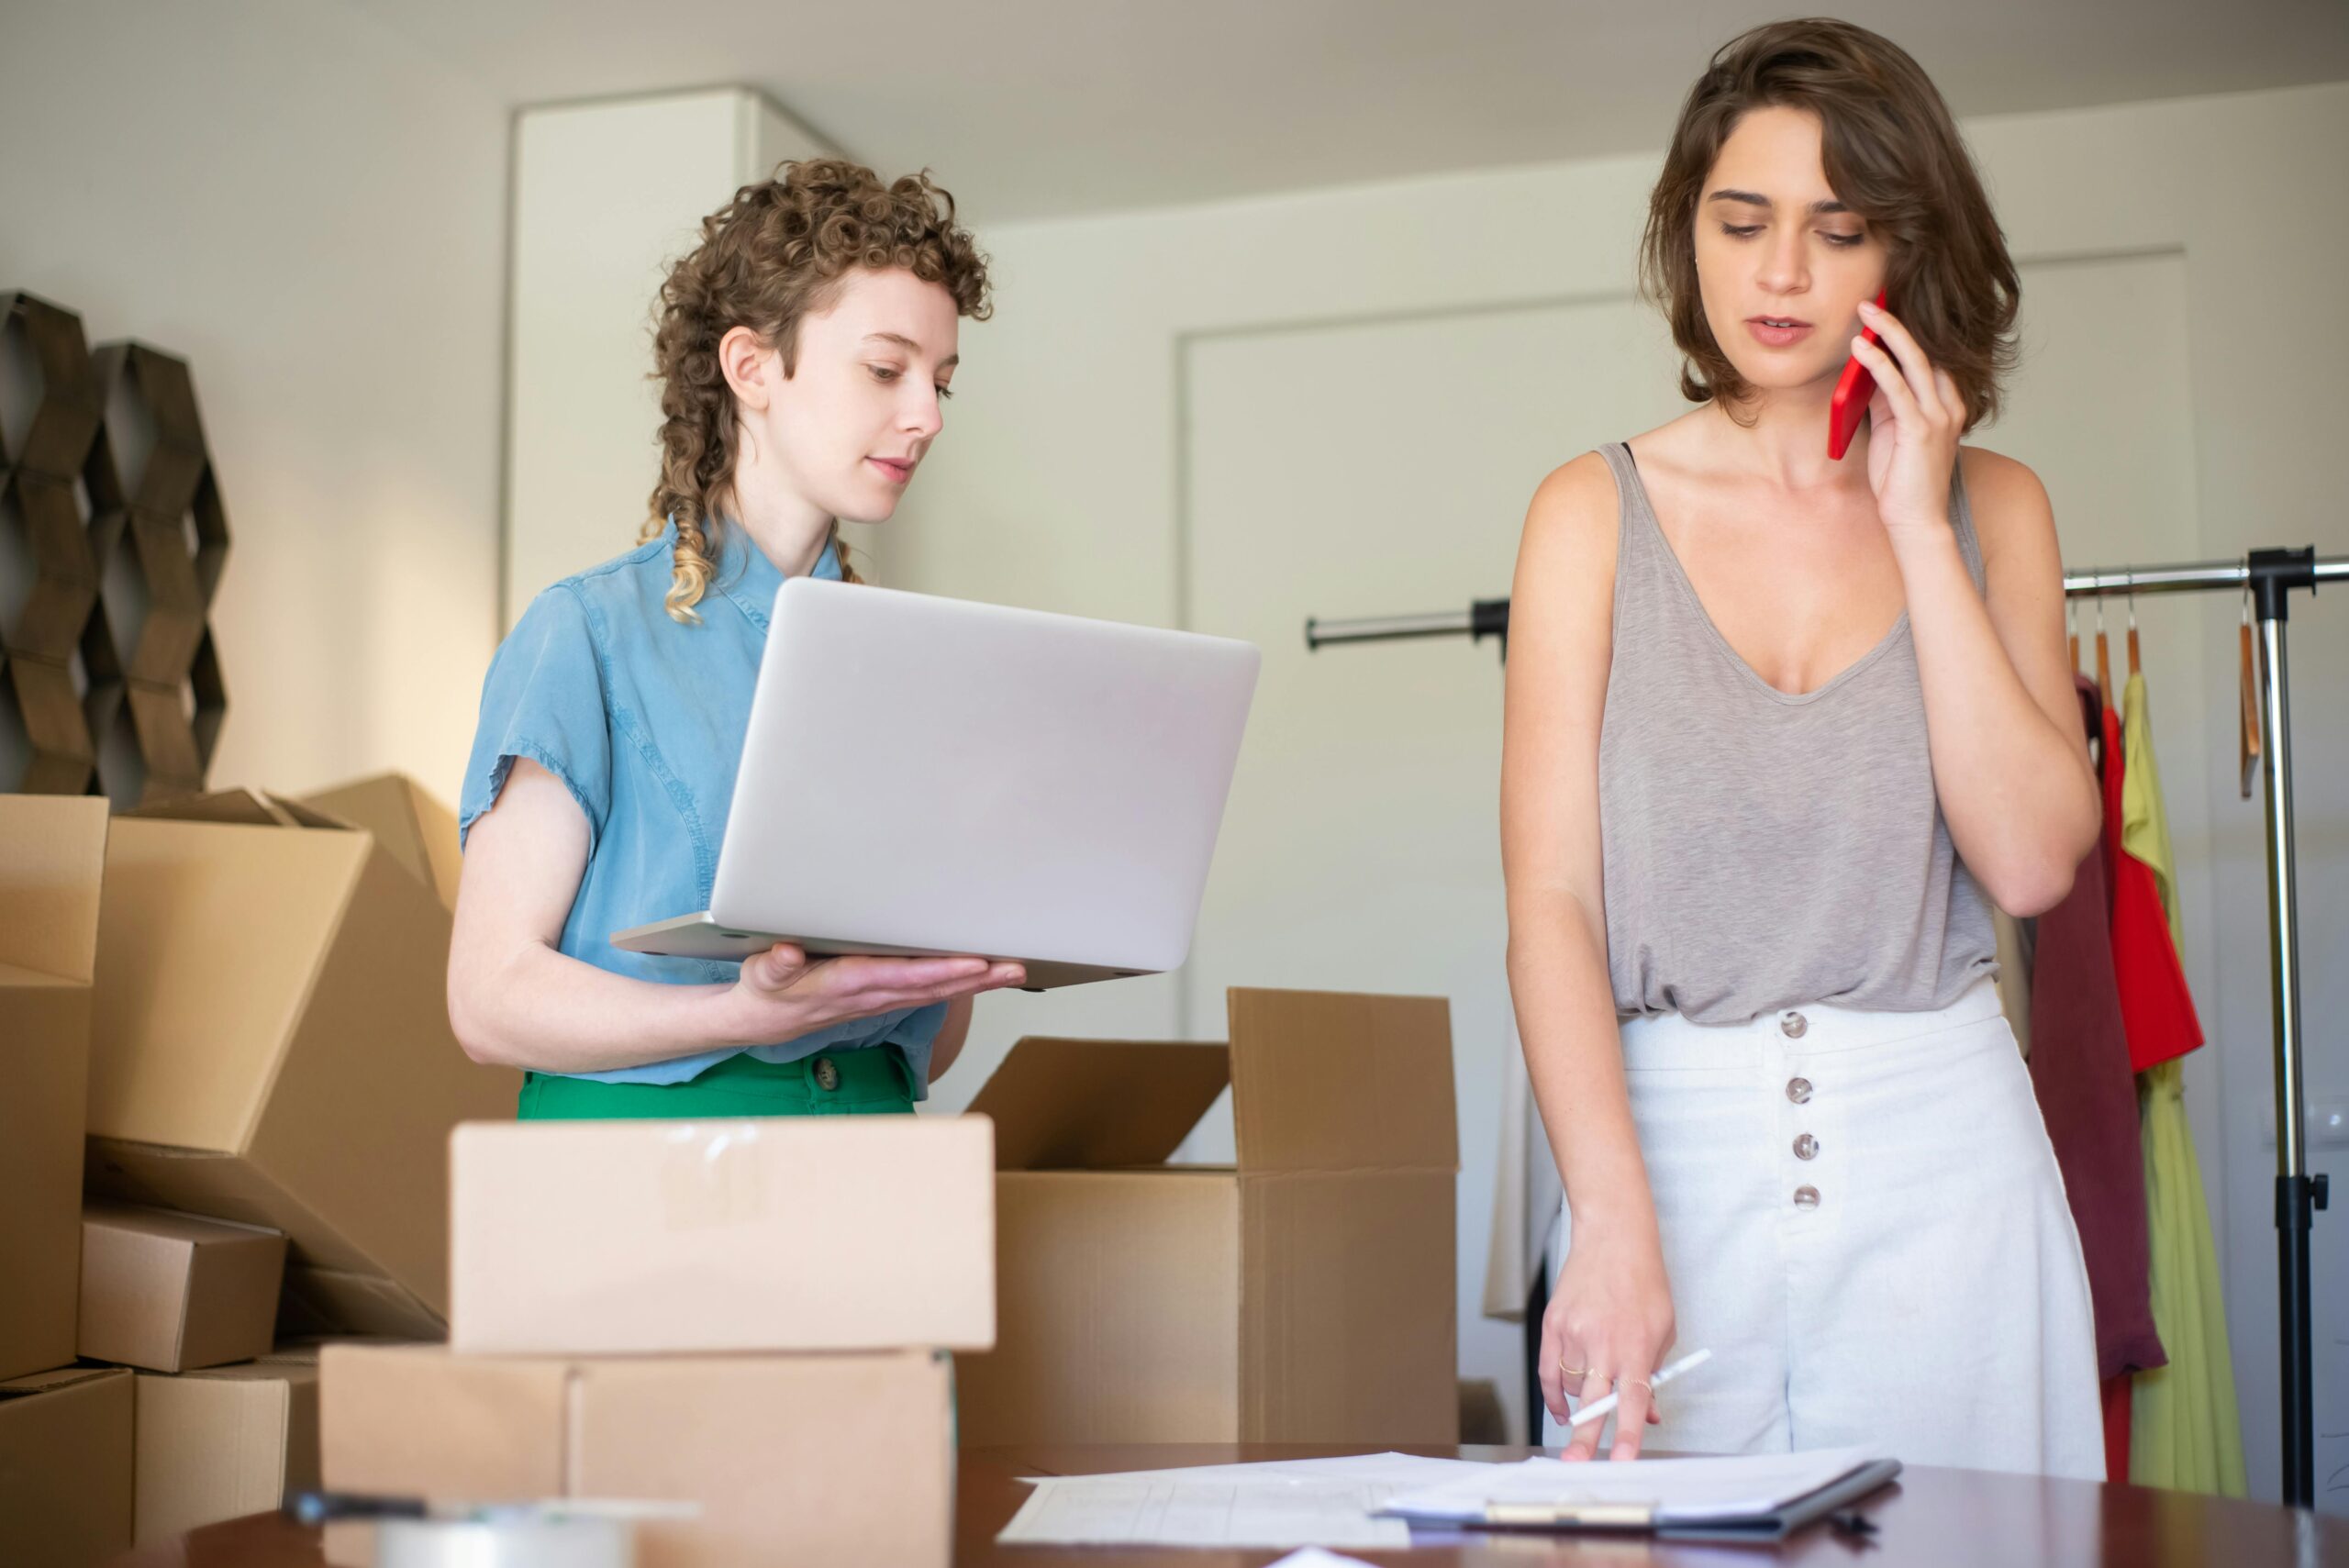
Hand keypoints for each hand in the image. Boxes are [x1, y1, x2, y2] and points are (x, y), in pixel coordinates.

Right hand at [716, 944, 1024, 1047]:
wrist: (761, 1021)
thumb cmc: (766, 990)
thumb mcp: (762, 975)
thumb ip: (777, 964)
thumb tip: (788, 952)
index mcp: (846, 985)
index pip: (901, 977)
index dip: (938, 972)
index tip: (972, 963)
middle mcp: (871, 996)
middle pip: (932, 987)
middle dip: (975, 978)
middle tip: (1013, 966)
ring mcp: (880, 1001)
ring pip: (936, 992)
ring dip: (977, 983)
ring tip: (1013, 970)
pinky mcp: (883, 1000)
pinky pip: (928, 994)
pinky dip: (959, 986)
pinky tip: (984, 977)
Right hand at [1540, 1225, 1674, 1461]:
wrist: (1612, 1239)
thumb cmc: (1644, 1282)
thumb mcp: (1663, 1329)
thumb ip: (1654, 1373)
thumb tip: (1648, 1413)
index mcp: (1635, 1346)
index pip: (1632, 1401)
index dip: (1628, 1434)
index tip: (1624, 1460)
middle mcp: (1602, 1343)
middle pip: (1592, 1402)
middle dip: (1586, 1439)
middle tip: (1576, 1464)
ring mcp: (1573, 1333)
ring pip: (1572, 1386)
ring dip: (1583, 1399)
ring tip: (1596, 1384)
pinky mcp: (1553, 1324)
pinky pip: (1549, 1370)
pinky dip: (1554, 1393)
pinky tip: (1562, 1409)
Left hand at [1850, 297, 1962, 537]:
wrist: (1916, 522)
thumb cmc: (1902, 482)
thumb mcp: (1893, 433)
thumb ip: (1888, 403)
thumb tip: (1869, 373)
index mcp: (1945, 406)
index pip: (1928, 358)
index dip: (1905, 333)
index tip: (1880, 312)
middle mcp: (1948, 406)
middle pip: (1924, 350)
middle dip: (1896, 323)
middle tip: (1871, 300)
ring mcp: (1938, 417)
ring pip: (1914, 360)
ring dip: (1887, 332)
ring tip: (1865, 310)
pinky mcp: (1920, 429)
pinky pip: (1896, 386)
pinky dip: (1878, 363)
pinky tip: (1861, 348)